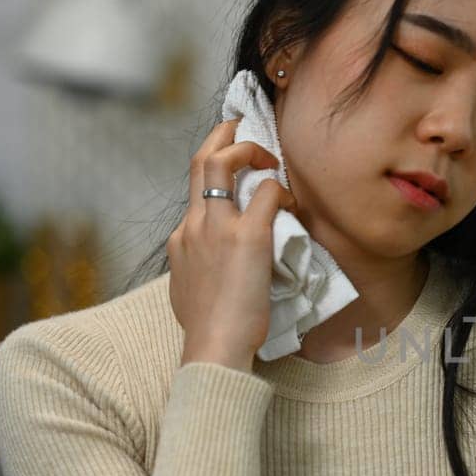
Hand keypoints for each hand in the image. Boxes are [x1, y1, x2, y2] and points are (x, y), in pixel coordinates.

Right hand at [168, 118, 295, 371]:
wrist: (213, 347)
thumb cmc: (208, 330)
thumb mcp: (191, 291)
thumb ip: (200, 268)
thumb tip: (210, 266)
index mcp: (181, 239)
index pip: (195, 190)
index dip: (213, 171)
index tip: (231, 166)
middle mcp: (193, 225)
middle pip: (199, 160)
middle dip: (222, 135)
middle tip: (243, 128)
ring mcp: (216, 227)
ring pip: (222, 162)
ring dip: (250, 150)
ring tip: (272, 158)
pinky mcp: (246, 237)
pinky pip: (268, 194)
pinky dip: (283, 192)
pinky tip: (294, 206)